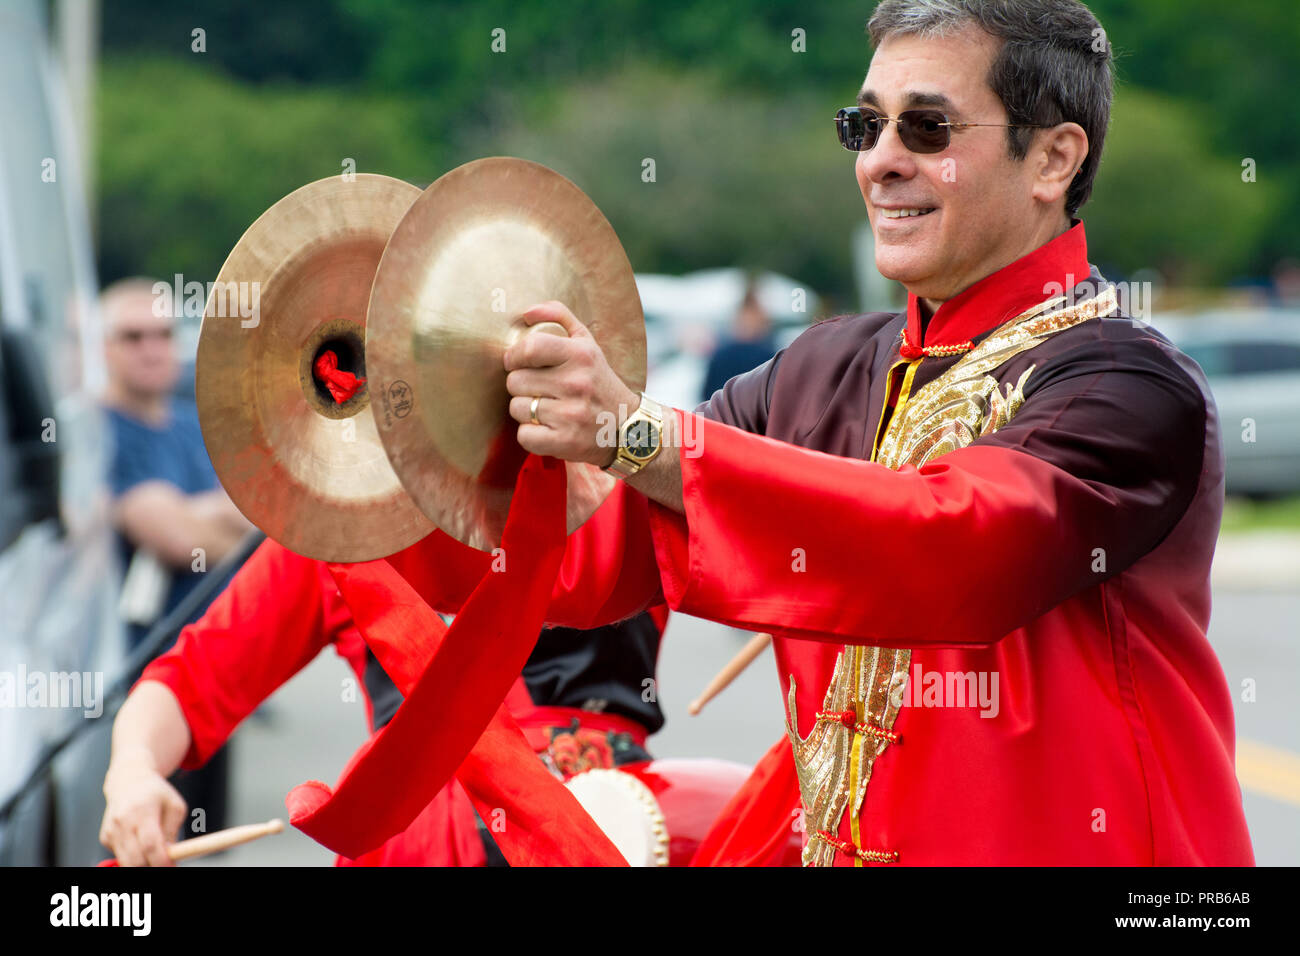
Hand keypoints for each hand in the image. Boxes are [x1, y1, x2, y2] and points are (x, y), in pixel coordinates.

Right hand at [100, 757, 186, 866]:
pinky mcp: (105, 838)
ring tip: (155, 852)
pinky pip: (121, 856)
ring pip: (126, 861)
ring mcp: (111, 831)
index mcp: (142, 810)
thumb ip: (173, 830)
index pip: (150, 844)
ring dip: (143, 863)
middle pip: (135, 859)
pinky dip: (133, 856)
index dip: (161, 860)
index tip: (172, 866)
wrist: (128, 782)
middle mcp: (122, 822)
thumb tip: (171, 855)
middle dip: (152, 867)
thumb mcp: (174, 805)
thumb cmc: (157, 794)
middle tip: (165, 863)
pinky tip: (139, 841)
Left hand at [503, 301, 639, 466]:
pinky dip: (531, 435)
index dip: (515, 356)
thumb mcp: (587, 343)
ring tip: (548, 410)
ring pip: (517, 408)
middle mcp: (576, 383)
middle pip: (515, 381)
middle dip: (522, 386)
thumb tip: (527, 313)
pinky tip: (549, 429)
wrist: (629, 428)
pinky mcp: (566, 441)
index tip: (518, 363)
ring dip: (526, 411)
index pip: (529, 348)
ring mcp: (571, 414)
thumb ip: (559, 317)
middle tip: (541, 390)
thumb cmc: (599, 383)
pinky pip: (524, 435)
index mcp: (580, 355)